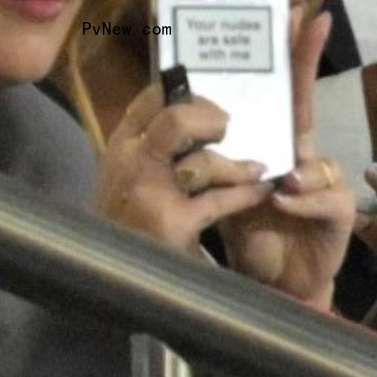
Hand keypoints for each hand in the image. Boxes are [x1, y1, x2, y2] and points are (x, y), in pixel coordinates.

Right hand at [96, 83, 269, 251]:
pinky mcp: (170, 223)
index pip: (153, 99)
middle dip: (211, 119)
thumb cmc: (129, 226)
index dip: (191, 96)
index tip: (215, 110)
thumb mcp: (130, 178)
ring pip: (201, 160)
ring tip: (257, 169)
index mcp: (121, 145)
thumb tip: (200, 115)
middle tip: (231, 131)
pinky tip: (260, 191)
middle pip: (174, 118)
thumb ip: (156, 149)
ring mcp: (147, 191)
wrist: (116, 279)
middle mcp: (129, 161)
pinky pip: (220, 200)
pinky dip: (246, 194)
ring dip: (236, 166)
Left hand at [220, 11, 355, 310]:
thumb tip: (181, 118)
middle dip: (308, 58)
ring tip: (277, 188)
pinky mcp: (339, 211)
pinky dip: (299, 201)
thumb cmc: (253, 232)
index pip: (278, 93)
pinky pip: (322, 196)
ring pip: (314, 160)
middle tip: (309, 20)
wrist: (279, 286)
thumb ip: (212, 161)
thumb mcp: (224, 192)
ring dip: (295, 172)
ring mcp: (325, 181)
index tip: (292, 13)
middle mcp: (303, 156)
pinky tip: (284, 207)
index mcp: (273, 146)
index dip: (286, 55)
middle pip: (307, 100)